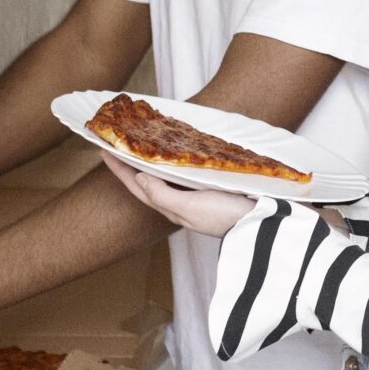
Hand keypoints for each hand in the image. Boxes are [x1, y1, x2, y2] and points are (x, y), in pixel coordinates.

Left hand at [101, 153, 260, 236]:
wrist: (265, 225)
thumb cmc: (227, 217)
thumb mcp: (190, 208)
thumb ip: (163, 195)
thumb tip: (139, 179)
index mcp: (173, 208)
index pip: (139, 187)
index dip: (120, 170)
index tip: (103, 150)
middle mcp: (182, 202)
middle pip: (149, 181)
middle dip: (132, 165)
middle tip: (120, 144)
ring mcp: (198, 196)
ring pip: (167, 176)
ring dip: (153, 162)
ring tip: (143, 145)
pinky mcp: (214, 188)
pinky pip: (186, 173)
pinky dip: (176, 162)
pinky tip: (178, 153)